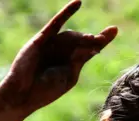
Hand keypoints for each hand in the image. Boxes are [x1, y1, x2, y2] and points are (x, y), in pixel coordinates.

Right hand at [0, 0, 116, 120]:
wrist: (23, 94)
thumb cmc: (46, 90)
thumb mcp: (69, 76)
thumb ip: (80, 59)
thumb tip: (93, 44)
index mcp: (71, 65)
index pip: (90, 49)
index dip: (102, 39)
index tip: (114, 29)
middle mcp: (62, 53)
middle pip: (82, 42)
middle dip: (91, 41)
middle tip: (98, 41)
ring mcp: (52, 45)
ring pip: (71, 36)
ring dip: (81, 38)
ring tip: (91, 39)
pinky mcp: (41, 39)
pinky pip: (55, 23)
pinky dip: (66, 12)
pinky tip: (78, 3)